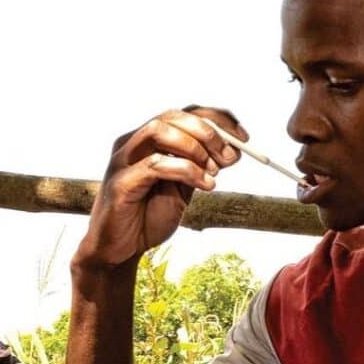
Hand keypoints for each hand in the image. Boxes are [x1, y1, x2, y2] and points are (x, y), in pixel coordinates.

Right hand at [75, 106, 245, 269]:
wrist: (120, 249)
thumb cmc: (147, 217)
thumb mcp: (182, 188)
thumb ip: (200, 167)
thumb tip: (233, 151)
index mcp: (148, 141)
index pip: (184, 114)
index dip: (217, 120)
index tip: (243, 137)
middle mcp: (133, 143)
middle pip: (172, 116)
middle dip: (208, 132)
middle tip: (229, 155)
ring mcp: (123, 159)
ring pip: (160, 130)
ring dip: (194, 147)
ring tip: (213, 171)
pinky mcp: (121, 181)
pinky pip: (155, 164)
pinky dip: (186, 170)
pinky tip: (205, 186)